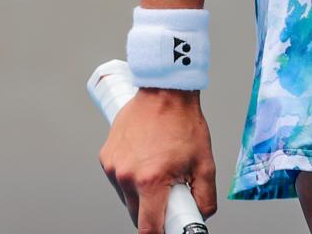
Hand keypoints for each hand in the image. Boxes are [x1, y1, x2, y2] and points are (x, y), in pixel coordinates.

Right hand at [99, 88, 217, 233]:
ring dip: (141, 195)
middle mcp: (126, 175)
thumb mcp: (205, 164)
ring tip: (157, 172)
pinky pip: (119, 180)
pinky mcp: (106, 157)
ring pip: (127, 198)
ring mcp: (113, 166)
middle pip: (137, 215)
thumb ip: (205, 198)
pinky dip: (131, 179)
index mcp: (150, 181)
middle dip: (153, 212)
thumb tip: (200, 216)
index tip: (168, 230)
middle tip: (169, 195)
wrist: (164, 92)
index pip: (148, 228)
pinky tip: (144, 162)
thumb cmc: (182, 123)